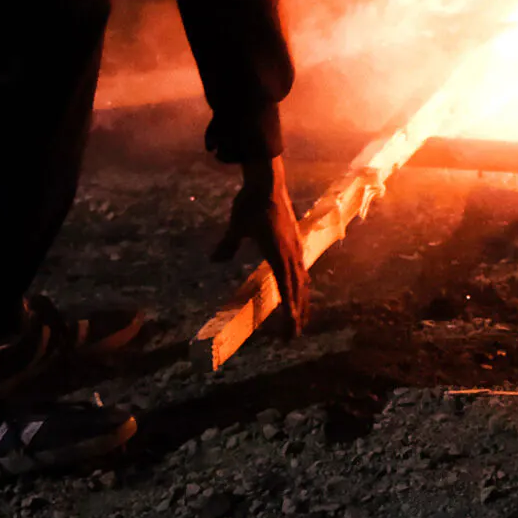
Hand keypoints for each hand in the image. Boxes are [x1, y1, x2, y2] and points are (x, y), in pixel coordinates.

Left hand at [211, 156, 310, 334]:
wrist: (268, 181)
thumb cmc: (251, 204)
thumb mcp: (236, 226)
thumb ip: (227, 245)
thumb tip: (215, 260)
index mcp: (278, 255)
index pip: (286, 290)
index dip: (289, 313)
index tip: (289, 332)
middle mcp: (292, 253)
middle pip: (298, 290)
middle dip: (297, 314)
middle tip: (293, 336)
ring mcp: (296, 246)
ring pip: (303, 279)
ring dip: (302, 300)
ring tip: (300, 316)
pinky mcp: (296, 239)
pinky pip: (301, 267)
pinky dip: (300, 283)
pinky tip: (299, 286)